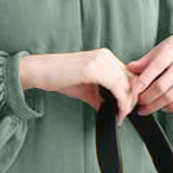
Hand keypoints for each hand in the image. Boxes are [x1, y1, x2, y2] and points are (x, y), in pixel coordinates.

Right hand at [19, 48, 138, 123]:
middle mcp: (105, 56)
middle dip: (133, 99)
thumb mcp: (85, 89)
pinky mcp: (94, 68)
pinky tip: (117, 112)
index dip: (132, 93)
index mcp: (104, 57)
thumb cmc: (58, 77)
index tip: (127, 108)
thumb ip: (100, 97)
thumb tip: (111, 109)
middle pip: (132, 78)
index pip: (128, 74)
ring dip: (128, 103)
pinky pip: (117, 87)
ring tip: (121, 115)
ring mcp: (100, 61)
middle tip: (126, 114)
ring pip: (127, 84)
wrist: (39, 71)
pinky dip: (121, 102)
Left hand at [125, 29, 172, 115]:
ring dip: (155, 106)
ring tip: (145, 109)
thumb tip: (128, 69)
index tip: (133, 91)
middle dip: (146, 98)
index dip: (143, 81)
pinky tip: (162, 107)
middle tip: (137, 103)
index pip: (156, 67)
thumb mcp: (162, 47)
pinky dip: (171, 108)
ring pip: (172, 97)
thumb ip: (146, 60)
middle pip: (162, 86)